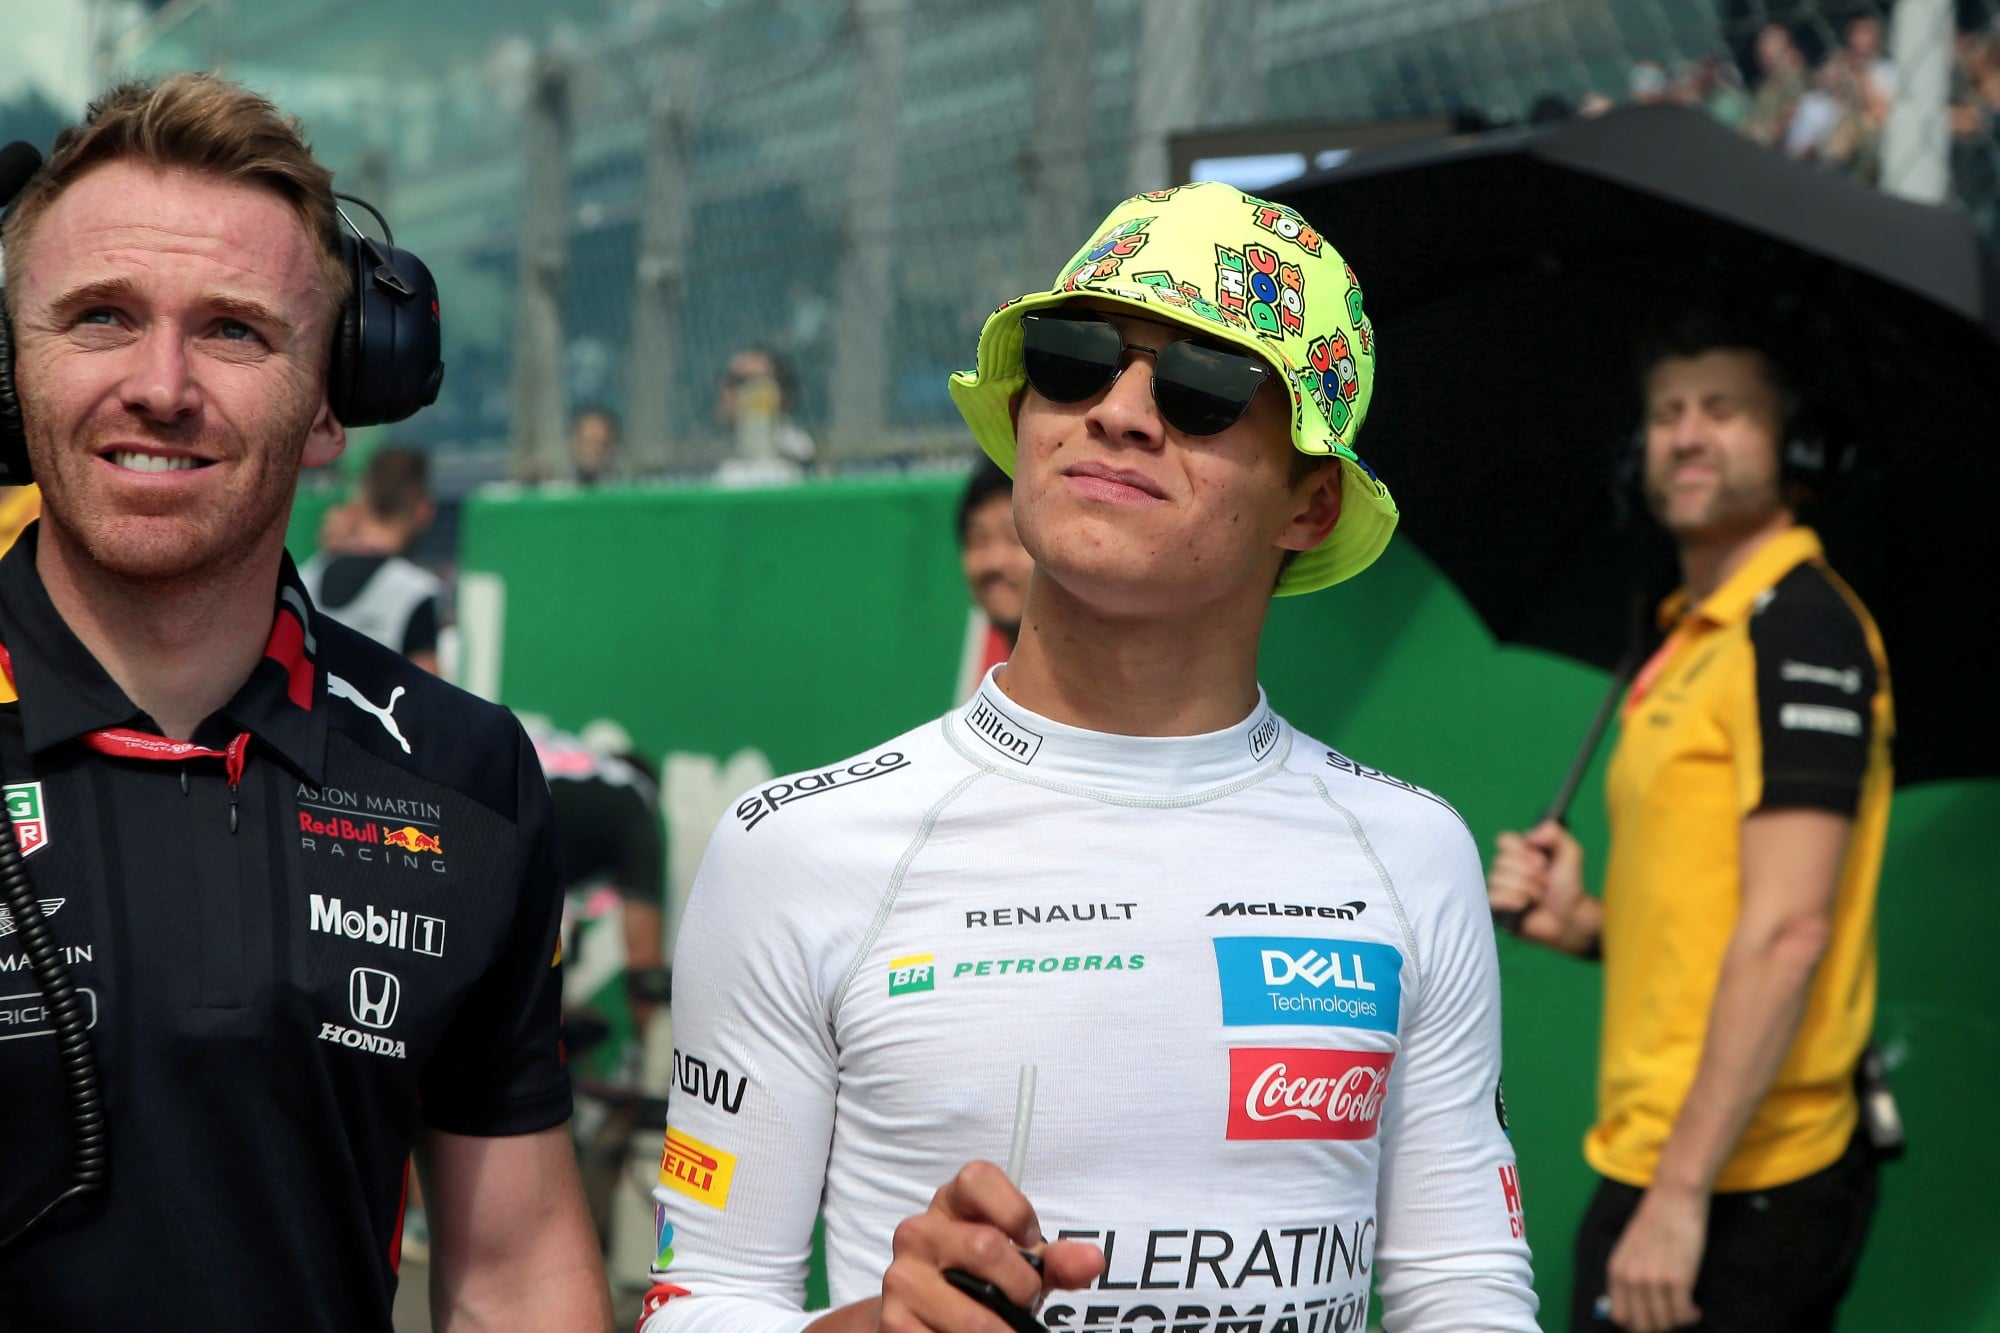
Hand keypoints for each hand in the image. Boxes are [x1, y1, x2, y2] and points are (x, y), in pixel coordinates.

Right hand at [876, 1161, 1104, 1331]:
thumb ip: (1058, 1261)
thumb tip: (1093, 1261)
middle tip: (1025, 1302)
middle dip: (1021, 1286)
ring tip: (1006, 1331)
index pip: (978, 1179)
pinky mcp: (894, 1323)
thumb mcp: (1021, 1264)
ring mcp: (901, 1278)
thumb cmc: (982, 1281)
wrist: (929, 1318)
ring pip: (973, 1315)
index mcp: (950, 1203)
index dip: (1014, 1210)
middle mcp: (918, 1233)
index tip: (1030, 1241)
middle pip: (985, 1247)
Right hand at [1488, 820, 1594, 954]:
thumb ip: (1553, 833)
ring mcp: (1498, 887)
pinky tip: (1525, 906)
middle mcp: (1505, 868)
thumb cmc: (1568, 886)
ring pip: (1499, 879)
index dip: (1523, 851)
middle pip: (1502, 861)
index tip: (1542, 862)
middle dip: (1531, 874)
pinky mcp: (1496, 907)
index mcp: (1518, 852)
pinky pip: (1493, 897)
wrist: (1570, 916)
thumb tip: (1529, 836)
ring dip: (1527, 889)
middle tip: (1544, 883)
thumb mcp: (1570, 852)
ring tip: (1538, 897)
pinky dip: (1514, 901)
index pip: (1504, 840)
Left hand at [1605, 1186, 1706, 1331]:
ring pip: (1664, 1323)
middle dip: (1658, 1326)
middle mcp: (1631, 1279)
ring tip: (1685, 1311)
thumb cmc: (1655, 1222)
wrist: (1674, 1199)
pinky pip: (1683, 1315)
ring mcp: (1653, 1281)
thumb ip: (1628, 1275)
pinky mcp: (1677, 1280)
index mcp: (1616, 1271)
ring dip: (1677, 1322)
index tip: (1651, 1319)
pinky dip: (1690, 1316)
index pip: (1620, 1316)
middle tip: (1671, 1317)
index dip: (1636, 1324)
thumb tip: (1634, 1306)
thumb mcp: (1630, 1249)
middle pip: (1642, 1325)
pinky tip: (1694, 1308)